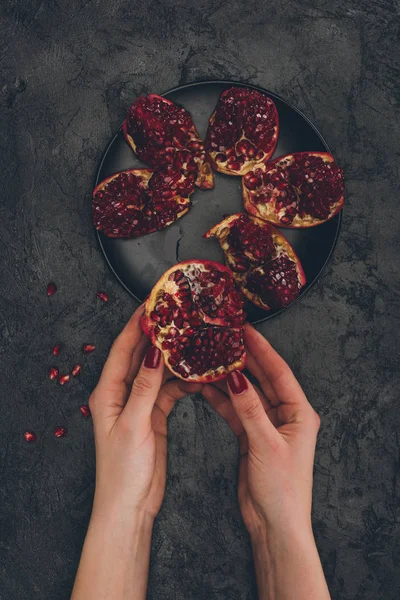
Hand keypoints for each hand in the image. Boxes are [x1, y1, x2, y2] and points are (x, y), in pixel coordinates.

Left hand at [89, 304, 201, 519]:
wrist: (130, 505)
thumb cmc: (123, 470)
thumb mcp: (133, 425)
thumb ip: (143, 387)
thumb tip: (153, 351)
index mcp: (108, 392)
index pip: (123, 348)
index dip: (137, 324)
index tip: (153, 302)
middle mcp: (121, 393)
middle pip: (141, 355)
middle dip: (158, 334)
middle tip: (177, 313)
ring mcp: (138, 403)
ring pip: (158, 371)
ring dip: (173, 356)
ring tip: (192, 337)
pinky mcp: (153, 415)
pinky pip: (169, 390)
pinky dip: (182, 380)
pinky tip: (197, 372)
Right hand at [203, 323, 319, 539]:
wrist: (274, 524)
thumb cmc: (282, 489)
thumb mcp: (266, 445)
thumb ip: (250, 409)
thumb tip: (236, 377)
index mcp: (299, 413)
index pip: (279, 372)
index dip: (262, 350)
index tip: (245, 330)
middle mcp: (285, 415)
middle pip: (262, 379)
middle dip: (244, 359)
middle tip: (224, 338)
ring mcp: (267, 425)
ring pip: (246, 394)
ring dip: (229, 378)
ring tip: (210, 358)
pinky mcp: (251, 436)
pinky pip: (236, 410)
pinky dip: (222, 399)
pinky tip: (207, 387)